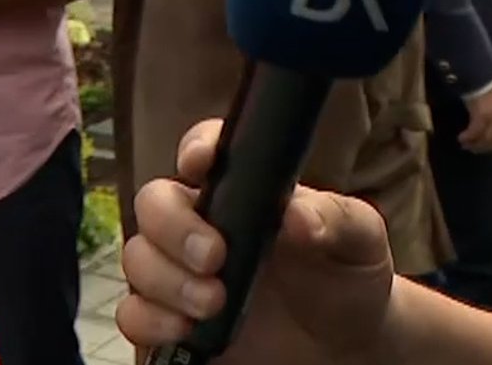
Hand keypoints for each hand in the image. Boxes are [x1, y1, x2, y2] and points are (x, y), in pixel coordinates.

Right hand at [117, 120, 397, 364]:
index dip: (195, 148)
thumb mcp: (358, 239)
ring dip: (166, 280)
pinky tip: (186, 330)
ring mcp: (184, 271)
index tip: (201, 163)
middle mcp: (205, 223)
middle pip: (153, 202)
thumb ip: (335, 218)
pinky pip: (133, 313)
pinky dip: (149, 321)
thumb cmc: (348, 276)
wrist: (347, 344)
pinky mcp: (174, 318)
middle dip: (175, 229)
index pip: (204, 149)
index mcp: (244, 189)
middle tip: (215, 257)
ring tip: (213, 303)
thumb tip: (298, 216)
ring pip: (138, 258)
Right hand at [458, 83, 491, 152]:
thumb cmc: (486, 86)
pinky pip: (474, 132)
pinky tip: (461, 138)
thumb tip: (490, 129)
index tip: (484, 147)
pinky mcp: (481, 117)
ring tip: (465, 145)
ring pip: (484, 138)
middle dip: (483, 146)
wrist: (479, 76)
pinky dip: (467, 137)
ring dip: (474, 143)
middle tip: (472, 149)